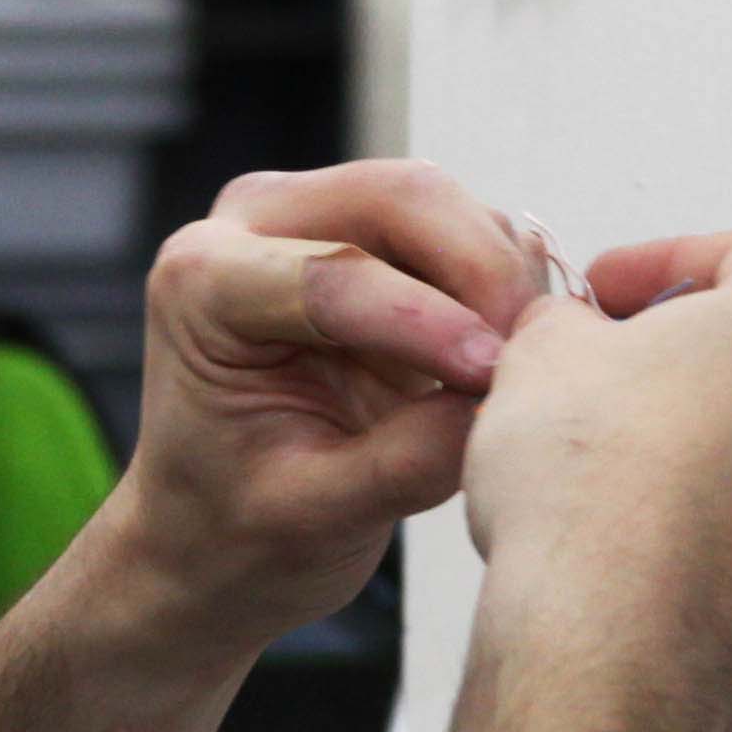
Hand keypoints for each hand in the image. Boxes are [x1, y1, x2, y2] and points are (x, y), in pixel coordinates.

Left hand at [98, 161, 540, 660]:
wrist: (217, 532)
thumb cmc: (239, 528)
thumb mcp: (313, 518)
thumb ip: (403, 463)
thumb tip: (498, 402)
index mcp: (204, 284)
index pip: (332, 275)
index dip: (426, 321)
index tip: (493, 378)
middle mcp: (258, 224)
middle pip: (403, 199)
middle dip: (483, 272)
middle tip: (527, 362)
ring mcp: (322, 219)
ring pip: (447, 208)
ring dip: (501, 280)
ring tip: (516, 373)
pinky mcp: (379, 239)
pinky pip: (467, 234)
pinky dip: (503, 287)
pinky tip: (504, 359)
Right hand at [458, 233, 731, 731]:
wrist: (608, 649)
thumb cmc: (591, 493)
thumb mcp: (543, 353)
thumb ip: (572, 322)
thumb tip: (575, 338)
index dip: (658, 267)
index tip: (606, 295)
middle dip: (703, 372)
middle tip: (619, 389)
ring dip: (727, 468)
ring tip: (637, 493)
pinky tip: (667, 567)